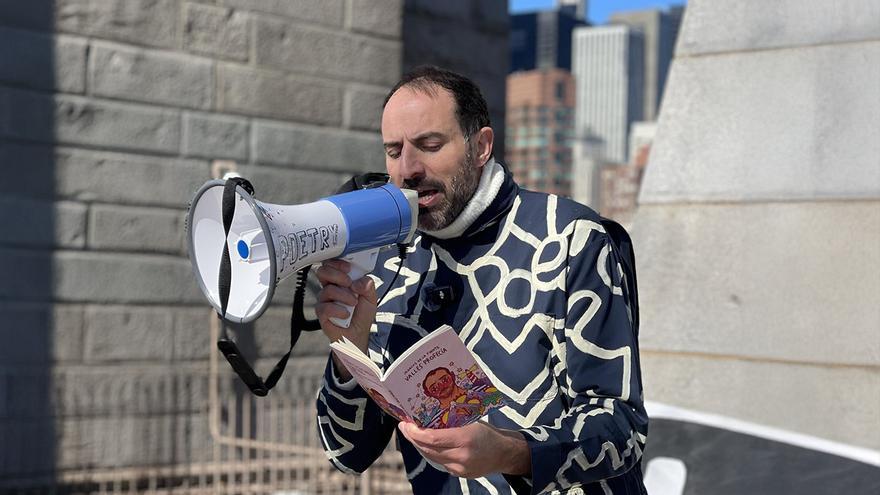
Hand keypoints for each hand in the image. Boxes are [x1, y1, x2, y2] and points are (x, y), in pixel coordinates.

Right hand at [315, 259, 377, 379]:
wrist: (357, 335)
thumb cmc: (361, 315)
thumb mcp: (371, 297)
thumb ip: (368, 285)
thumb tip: (357, 282)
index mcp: (340, 280)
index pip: (332, 264)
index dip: (338, 263)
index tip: (349, 269)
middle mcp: (330, 287)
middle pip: (323, 271)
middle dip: (337, 275)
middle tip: (349, 284)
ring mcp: (324, 300)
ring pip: (327, 289)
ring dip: (344, 296)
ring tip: (353, 304)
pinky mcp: (321, 313)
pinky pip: (325, 307)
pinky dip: (338, 310)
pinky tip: (345, 315)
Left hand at [397, 421, 530, 478]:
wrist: (504, 453)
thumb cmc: (487, 432)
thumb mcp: (471, 421)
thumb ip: (451, 422)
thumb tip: (428, 414)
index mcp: (465, 438)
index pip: (432, 438)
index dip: (415, 432)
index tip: (406, 423)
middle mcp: (461, 456)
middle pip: (428, 448)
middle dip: (413, 437)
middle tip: (404, 426)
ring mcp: (459, 468)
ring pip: (431, 457)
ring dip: (419, 445)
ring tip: (412, 433)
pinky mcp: (459, 474)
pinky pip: (439, 462)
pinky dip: (430, 452)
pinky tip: (426, 443)